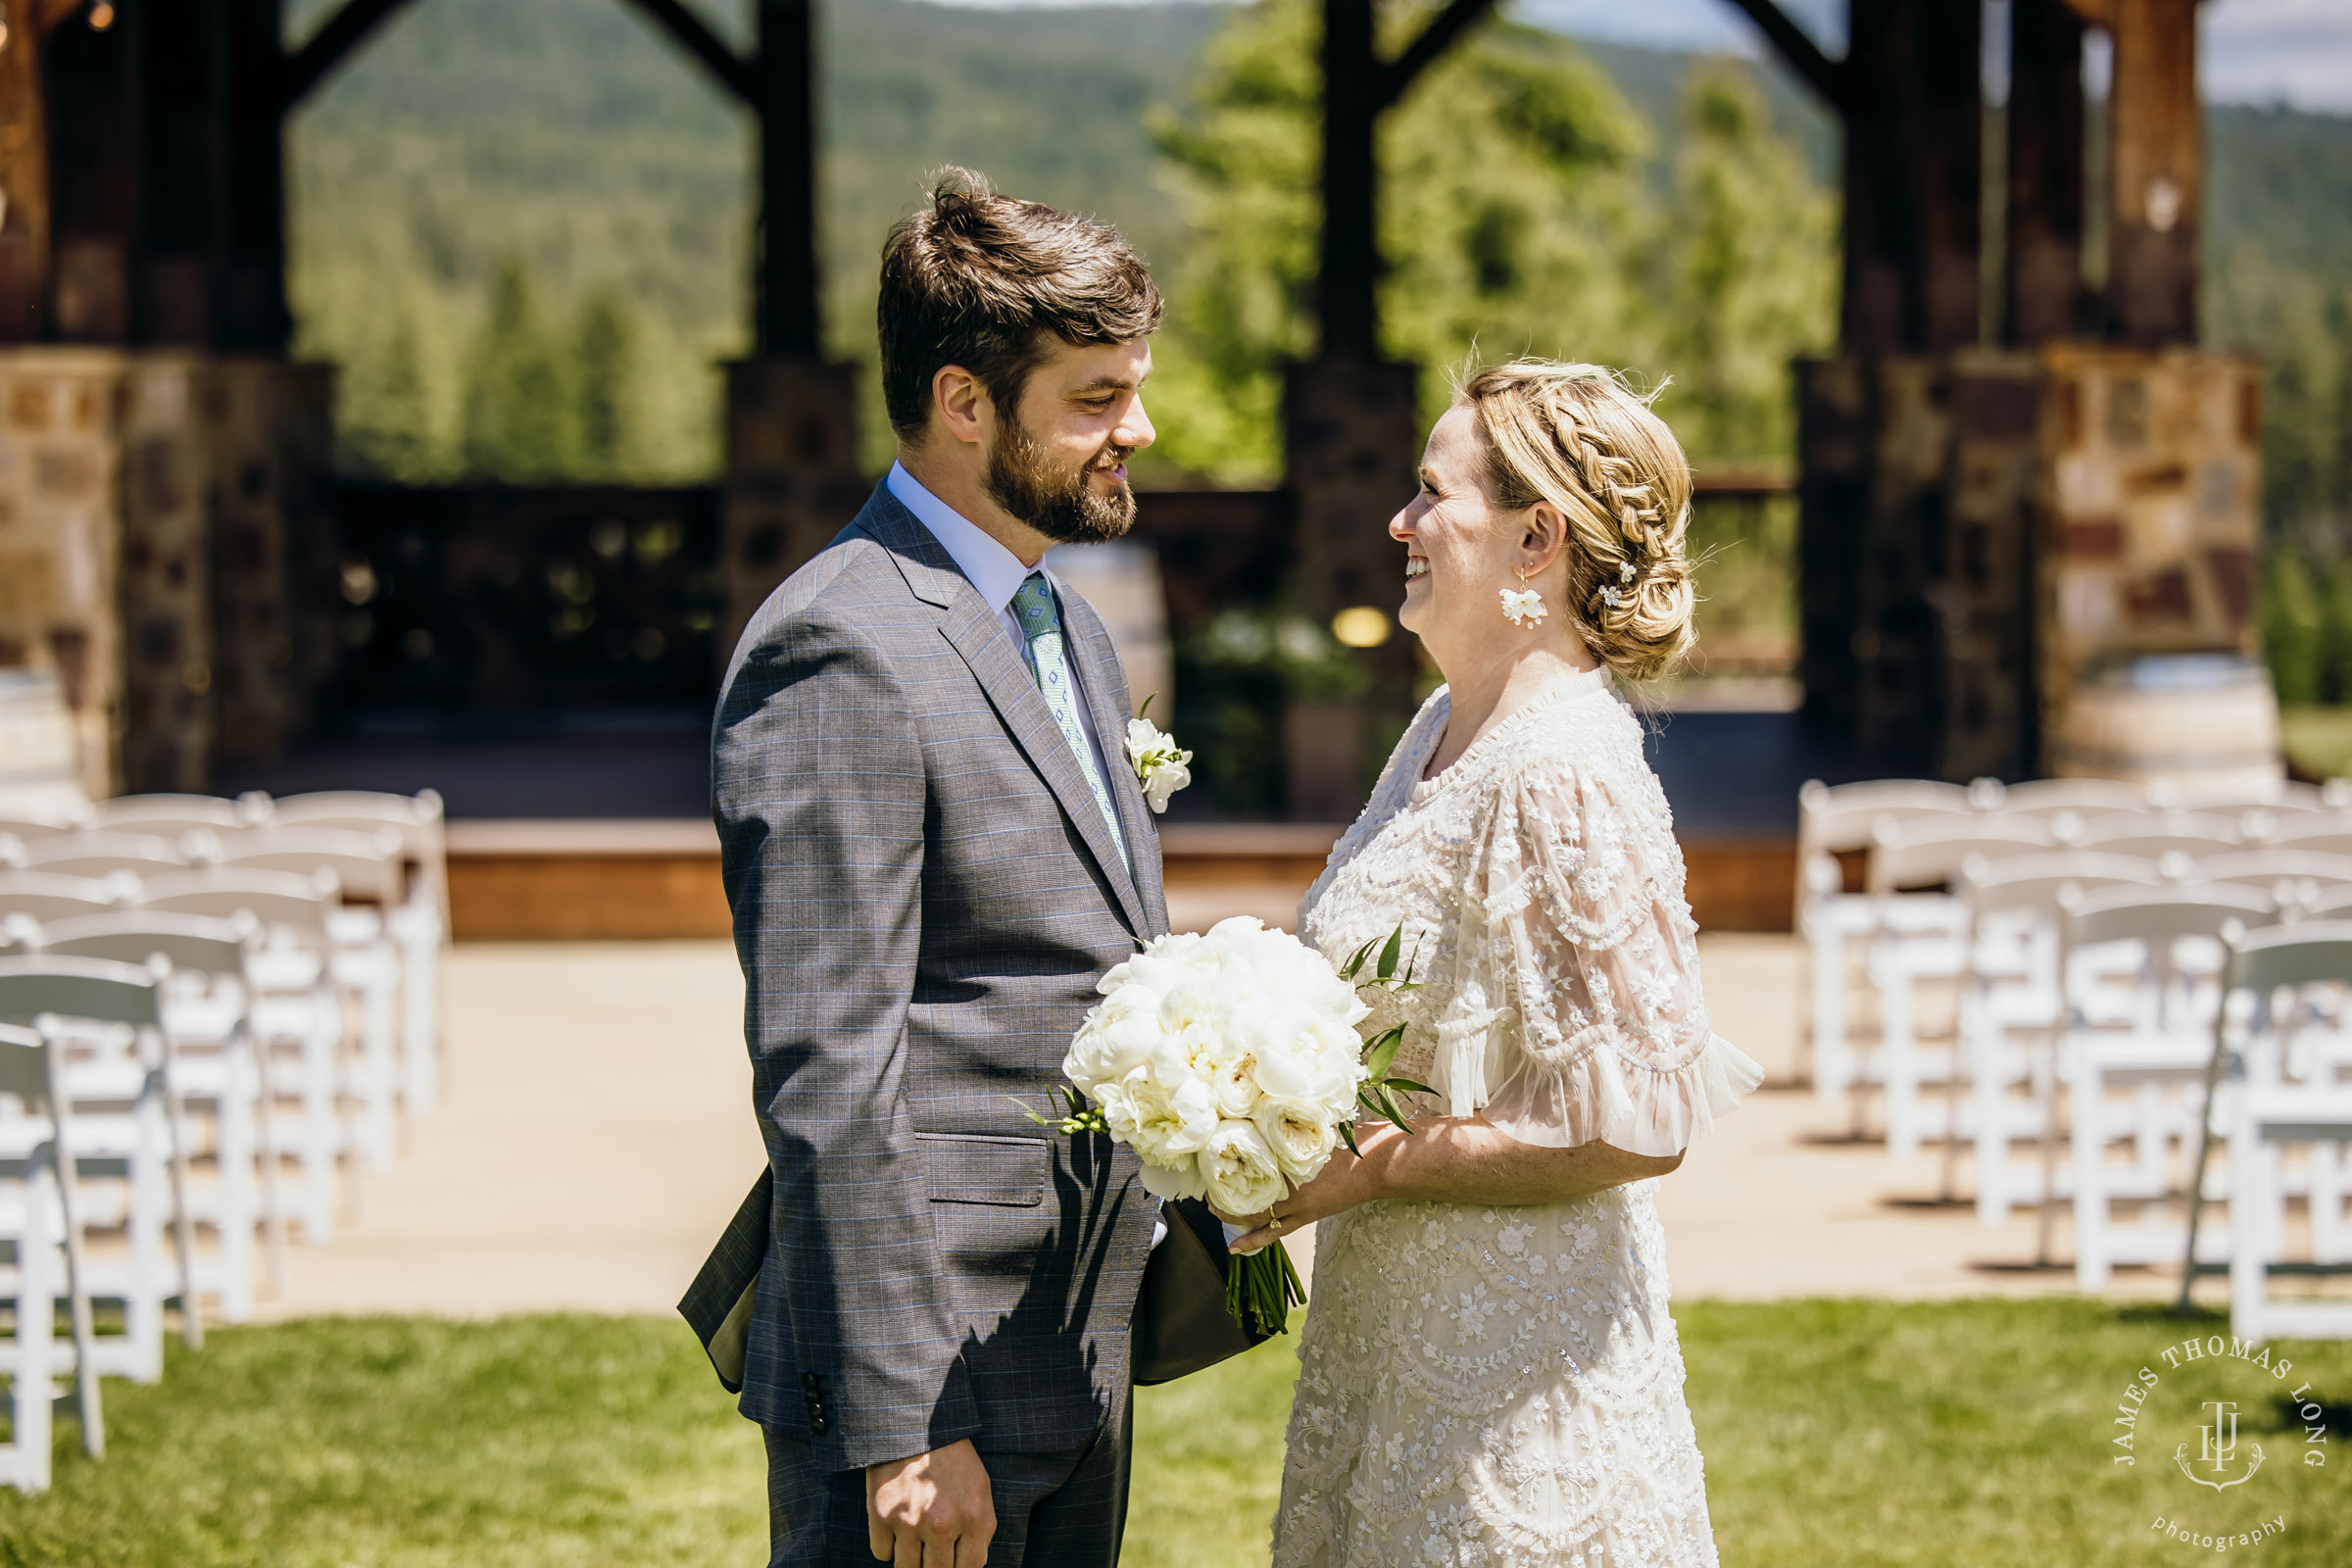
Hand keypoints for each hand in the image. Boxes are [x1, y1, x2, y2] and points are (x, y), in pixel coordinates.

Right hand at [866, 1438, 994, 1566]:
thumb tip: (969, 1565)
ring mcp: (909, 1522)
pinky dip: (888, 1545)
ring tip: (915, 1538)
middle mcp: (942, 1525)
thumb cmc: (953, 1461)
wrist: (916, 1426)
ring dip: (911, 1559)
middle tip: (931, 1550)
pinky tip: (896, 1525)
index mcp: (973, 1518)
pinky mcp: (882, 1516)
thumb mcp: (980, 1491)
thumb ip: (979, 1532)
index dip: (960, 1567)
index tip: (952, 1560)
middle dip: (935, 1565)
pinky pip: (881, 1553)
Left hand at [1223, 1124, 1398, 1254]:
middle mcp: (1292, 1186)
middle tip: (1206, 1184)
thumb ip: (1294, 1128)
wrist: (1380, 1166)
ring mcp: (1300, 1205)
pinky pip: (1275, 1231)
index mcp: (1292, 1163)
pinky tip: (1234, 1249)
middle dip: (1224, 1189)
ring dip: (1233, 1214)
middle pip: (1248, 1190)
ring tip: (1212, 1209)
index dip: (1228, 1163)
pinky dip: (1253, 1239)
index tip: (1210, 1155)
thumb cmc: (1354, 1140)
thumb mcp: (1321, 1126)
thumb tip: (1267, 1112)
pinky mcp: (1308, 1216)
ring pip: (1257, 1214)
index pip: (1250, 1165)